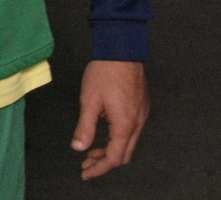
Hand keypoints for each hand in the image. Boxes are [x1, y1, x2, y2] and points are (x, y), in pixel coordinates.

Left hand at [72, 60, 148, 179]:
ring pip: (128, 144)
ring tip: (91, 151)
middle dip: (104, 163)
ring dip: (110, 150)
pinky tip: (104, 134)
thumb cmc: (104, 72)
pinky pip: (131, 131)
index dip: (99, 169)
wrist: (122, 49)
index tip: (85, 172)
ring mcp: (142, 115)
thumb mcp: (89, 101)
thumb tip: (78, 148)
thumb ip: (85, 127)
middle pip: (124, 155)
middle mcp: (137, 123)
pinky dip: (117, 139)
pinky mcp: (141, 107)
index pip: (114, 158)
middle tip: (86, 164)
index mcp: (125, 124)